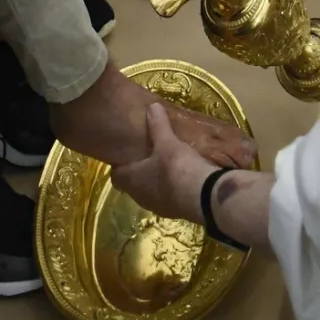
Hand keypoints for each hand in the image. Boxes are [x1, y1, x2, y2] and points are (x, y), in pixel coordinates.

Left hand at [112, 103, 214, 221]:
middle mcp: (141, 198)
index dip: (119, 165)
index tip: (126, 153)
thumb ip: (158, 125)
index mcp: (132, 181)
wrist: (203, 196)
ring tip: (165, 165)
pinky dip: (172, 189)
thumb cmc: (176, 167)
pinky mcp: (176, 212)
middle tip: (147, 155)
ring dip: (156, 182)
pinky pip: (169, 198)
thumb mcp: (167, 142)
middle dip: (139, 172)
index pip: (116, 176)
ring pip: (151, 193)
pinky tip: (182, 177)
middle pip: (133, 185)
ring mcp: (159, 207)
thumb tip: (152, 107)